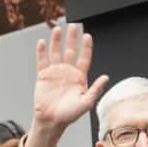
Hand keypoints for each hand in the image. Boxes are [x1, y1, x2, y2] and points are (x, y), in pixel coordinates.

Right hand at [28, 24, 109, 146]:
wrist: (52, 120)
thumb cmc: (70, 114)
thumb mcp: (86, 103)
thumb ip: (96, 89)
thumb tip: (106, 77)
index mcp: (79, 77)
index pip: (84, 58)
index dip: (86, 47)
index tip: (87, 36)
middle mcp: (68, 72)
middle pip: (70, 51)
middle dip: (72, 39)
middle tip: (73, 26)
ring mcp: (55, 72)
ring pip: (56, 52)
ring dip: (57, 41)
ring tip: (58, 29)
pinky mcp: (43, 75)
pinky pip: (42, 60)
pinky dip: (42, 51)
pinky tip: (43, 42)